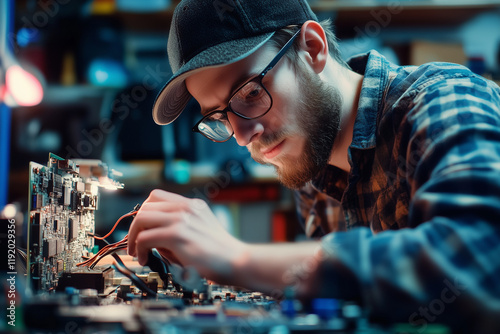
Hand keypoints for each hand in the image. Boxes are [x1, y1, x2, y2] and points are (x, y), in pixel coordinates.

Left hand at [127, 189, 246, 281]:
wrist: (238, 261)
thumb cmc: (220, 254)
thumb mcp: (199, 233)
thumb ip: (176, 230)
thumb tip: (150, 238)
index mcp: (193, 205)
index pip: (157, 196)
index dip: (144, 213)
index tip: (142, 229)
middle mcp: (187, 208)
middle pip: (145, 206)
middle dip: (134, 226)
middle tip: (135, 244)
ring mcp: (182, 219)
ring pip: (141, 219)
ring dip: (133, 237)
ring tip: (137, 252)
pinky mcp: (178, 235)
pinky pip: (145, 237)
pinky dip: (140, 249)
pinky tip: (145, 259)